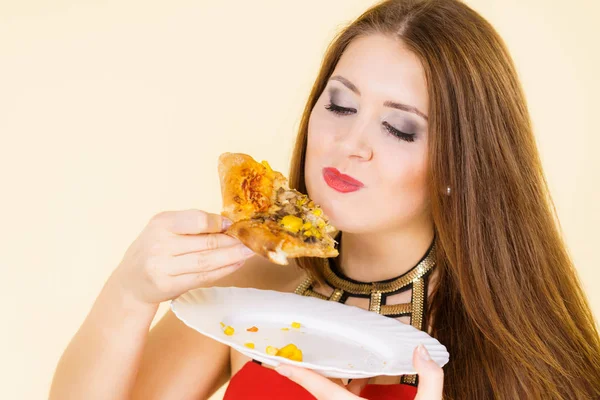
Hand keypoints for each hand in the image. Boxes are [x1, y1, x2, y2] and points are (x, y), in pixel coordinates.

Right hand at [110, 209, 253, 304]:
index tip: (235, 226)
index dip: (219, 223)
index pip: (197, 220)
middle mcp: (160, 244)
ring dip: (233, 257)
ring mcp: (163, 267)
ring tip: (249, 253)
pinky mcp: (169, 286)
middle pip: (206, 243)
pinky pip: (203, 278)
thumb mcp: (165, 228)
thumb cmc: (154, 249)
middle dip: (233, 243)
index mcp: (162, 223)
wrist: (130, 281)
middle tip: (252, 241)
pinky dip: (223, 271)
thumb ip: (191, 224)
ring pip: (207, 262)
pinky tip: (236, 264)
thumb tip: (228, 224)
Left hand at [275, 344, 443, 399]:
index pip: (324, 390)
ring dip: (332, 387)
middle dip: (313, 378)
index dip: (301, 376)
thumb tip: (420, 351)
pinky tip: (361, 387)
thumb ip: (429, 378)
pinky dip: (345, 395)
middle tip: (301, 358)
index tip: (280, 365)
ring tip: (342, 370)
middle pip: (324, 396)